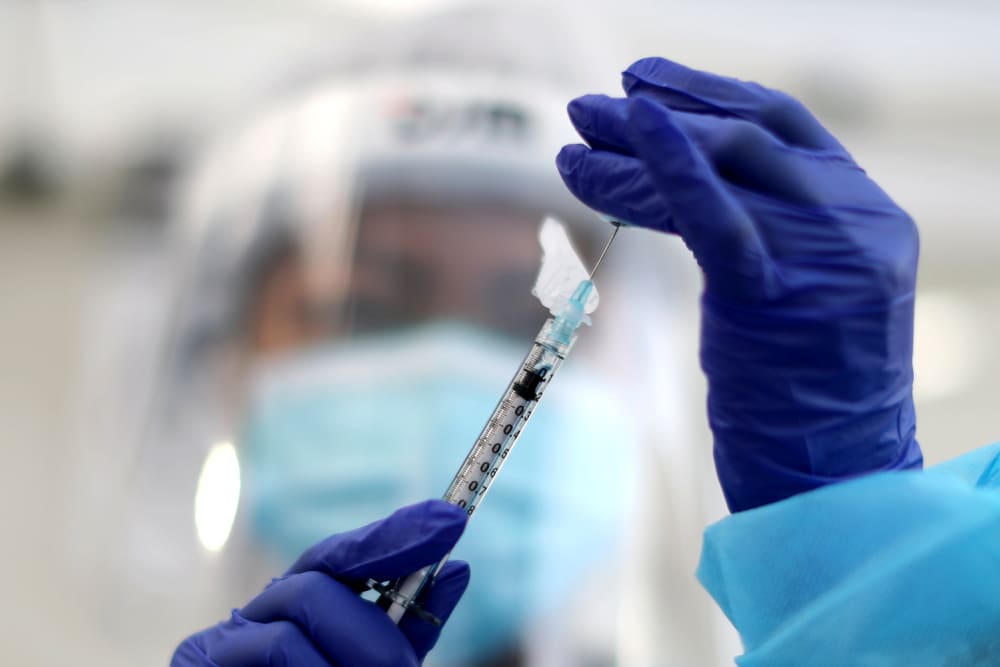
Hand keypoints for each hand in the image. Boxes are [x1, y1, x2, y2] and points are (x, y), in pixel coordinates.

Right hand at [171, 500, 469, 665]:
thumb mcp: (368, 665)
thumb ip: (406, 625)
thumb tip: (458, 569)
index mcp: (298, 613)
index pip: (341, 555)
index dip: (394, 536)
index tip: (450, 520)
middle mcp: (255, 617)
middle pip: (316, 587)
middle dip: (371, 634)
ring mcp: (216, 645)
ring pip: (292, 628)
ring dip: (346, 659)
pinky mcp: (193, 664)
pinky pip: (272, 651)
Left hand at [556, 57, 921, 510]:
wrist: (836, 478)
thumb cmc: (806, 396)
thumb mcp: (802, 295)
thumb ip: (767, 234)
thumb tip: (677, 185)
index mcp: (868, 212)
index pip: (781, 125)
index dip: (707, 95)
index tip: (641, 83)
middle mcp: (857, 219)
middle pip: (744, 135)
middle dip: (657, 115)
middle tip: (587, 108)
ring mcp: (828, 252)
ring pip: (718, 168)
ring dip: (634, 147)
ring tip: (572, 137)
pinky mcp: (780, 292)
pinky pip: (714, 215)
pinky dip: (669, 168)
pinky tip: (629, 134)